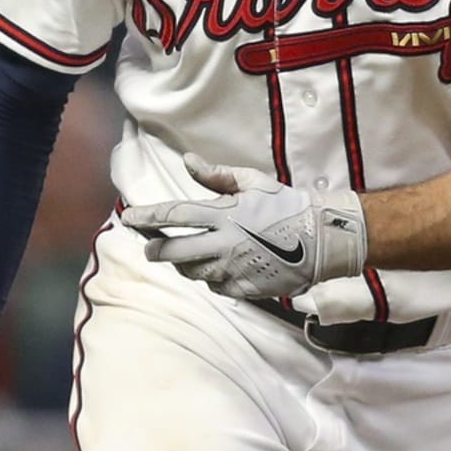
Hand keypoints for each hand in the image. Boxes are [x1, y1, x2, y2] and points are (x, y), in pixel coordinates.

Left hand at [120, 153, 367, 298]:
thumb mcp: (251, 181)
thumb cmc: (285, 204)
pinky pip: (215, 286)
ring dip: (182, 264)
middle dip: (155, 250)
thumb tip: (187, 161)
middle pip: (173, 253)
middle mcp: (224, 244)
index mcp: (223, 214)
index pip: (173, 216)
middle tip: (149, 247)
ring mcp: (233, 270)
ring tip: (183, 255)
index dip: (146, 218)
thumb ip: (216, 175)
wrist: (321, 238)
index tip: (129, 218)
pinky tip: (216, 266)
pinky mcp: (245, 290)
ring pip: (192, 272)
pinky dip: (209, 277)